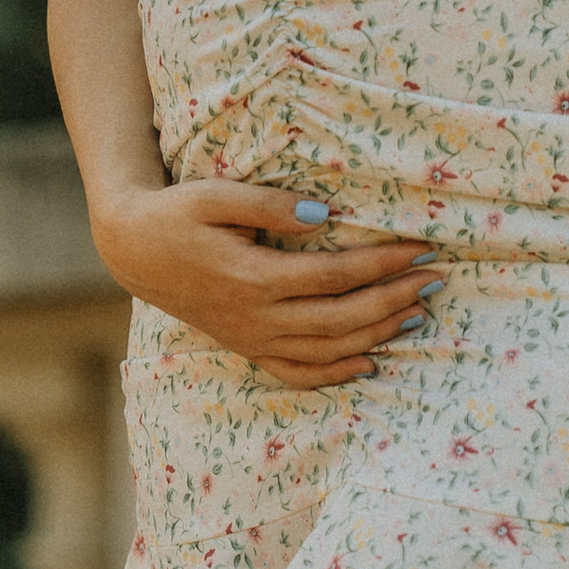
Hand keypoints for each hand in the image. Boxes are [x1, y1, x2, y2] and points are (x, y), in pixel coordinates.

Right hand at [93, 179, 438, 386]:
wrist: (132, 249)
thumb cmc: (177, 213)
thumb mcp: (216, 195)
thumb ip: (269, 206)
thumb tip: (322, 214)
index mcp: (253, 279)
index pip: (335, 276)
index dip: (382, 264)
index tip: (420, 248)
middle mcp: (257, 318)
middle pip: (341, 318)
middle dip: (394, 300)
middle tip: (436, 279)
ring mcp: (251, 339)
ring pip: (326, 350)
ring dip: (376, 334)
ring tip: (417, 313)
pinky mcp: (246, 346)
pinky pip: (296, 373)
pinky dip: (335, 373)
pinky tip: (367, 361)